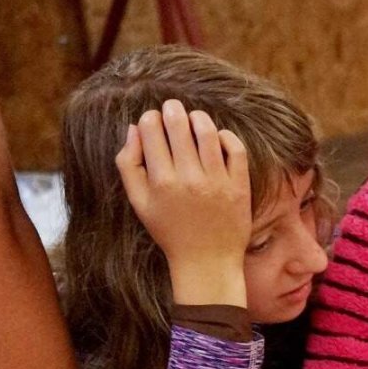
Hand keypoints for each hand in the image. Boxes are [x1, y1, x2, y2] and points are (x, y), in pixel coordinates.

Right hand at [114, 99, 250, 307]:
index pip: (151, 130)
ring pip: (207, 131)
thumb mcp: (139, 202)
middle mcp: (188, 179)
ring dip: (198, 117)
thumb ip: (128, 164)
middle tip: (172, 107)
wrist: (207, 260)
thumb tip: (134, 128)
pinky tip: (217, 137)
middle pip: (178, 125)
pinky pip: (235, 148)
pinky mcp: (239, 185)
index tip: (152, 120)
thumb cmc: (169, 230)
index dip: (150, 118)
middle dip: (172, 110)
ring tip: (194, 118)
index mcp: (160, 181)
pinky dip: (226, 135)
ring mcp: (216, 181)